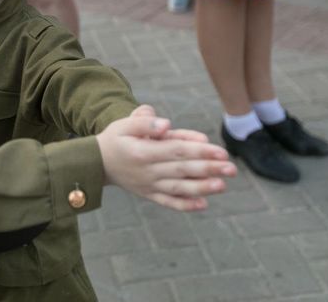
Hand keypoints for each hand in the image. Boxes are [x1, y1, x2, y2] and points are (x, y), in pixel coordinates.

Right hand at [96, 111, 236, 211]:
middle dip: (208, 169)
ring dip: (202, 188)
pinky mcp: (148, 194)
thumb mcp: (124, 124)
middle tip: (232, 168)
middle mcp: (147, 171)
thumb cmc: (115, 139)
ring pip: (178, 188)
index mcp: (143, 151)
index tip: (220, 151)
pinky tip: (203, 205)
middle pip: (182, 169)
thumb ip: (144, 121)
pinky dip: (184, 205)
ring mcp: (148, 185)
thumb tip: (166, 125)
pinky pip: (168, 202)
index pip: (176, 151)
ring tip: (223, 185)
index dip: (199, 151)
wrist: (96, 163)